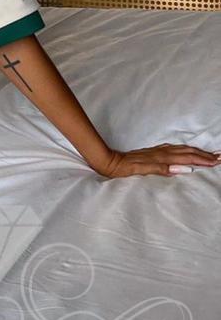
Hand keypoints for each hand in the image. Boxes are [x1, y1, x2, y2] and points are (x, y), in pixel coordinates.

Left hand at [95, 143, 220, 177]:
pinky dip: (185, 150)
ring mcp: (157, 151)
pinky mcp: (153, 153)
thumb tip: (183, 168)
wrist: (110, 161)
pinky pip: (174, 150)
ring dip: (196, 151)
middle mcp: (161, 152)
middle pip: (187, 152)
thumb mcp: (143, 170)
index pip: (187, 158)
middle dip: (204, 154)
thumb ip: (162, 169)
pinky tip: (185, 151)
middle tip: (219, 157)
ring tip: (208, 154)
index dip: (203, 160)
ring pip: (182, 149)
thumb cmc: (125, 168)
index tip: (217, 161)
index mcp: (162, 157)